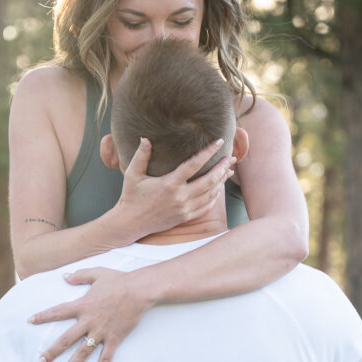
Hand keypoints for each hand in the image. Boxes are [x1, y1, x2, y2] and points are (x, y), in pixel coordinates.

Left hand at [28, 267, 149, 361]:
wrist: (140, 290)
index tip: (29, 321)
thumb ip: (79, 275)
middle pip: (66, 339)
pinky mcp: (114, 339)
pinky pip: (105, 359)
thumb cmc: (119, 280)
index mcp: (83, 305)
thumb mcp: (97, 273)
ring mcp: (101, 332)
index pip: (58, 312)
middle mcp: (89, 321)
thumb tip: (64, 276)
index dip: (43, 316)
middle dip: (52, 351)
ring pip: (82, 353)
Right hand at [116, 137, 234, 238]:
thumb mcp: (132, 174)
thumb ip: (140, 156)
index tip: (219, 142)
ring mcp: (184, 209)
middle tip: (231, 157)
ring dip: (221, 181)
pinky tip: (218, 188)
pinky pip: (206, 207)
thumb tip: (145, 138)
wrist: (131, 223)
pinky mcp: (185, 218)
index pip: (193, 165)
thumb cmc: (130, 197)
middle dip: (222, 168)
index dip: (208, 152)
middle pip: (209, 181)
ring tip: (229, 170)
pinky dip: (214, 197)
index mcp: (169, 184)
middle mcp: (180, 197)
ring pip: (210, 194)